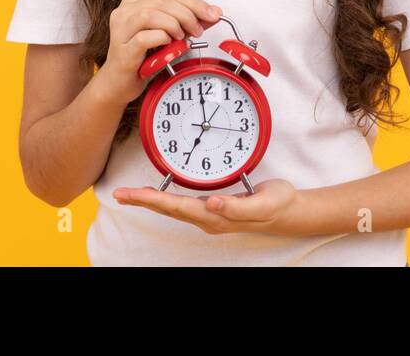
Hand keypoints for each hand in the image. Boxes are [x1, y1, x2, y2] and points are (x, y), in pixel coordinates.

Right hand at [93, 0, 222, 107]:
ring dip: (173, 25)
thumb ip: (188, 22)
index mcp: (135, 1)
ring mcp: (120, 29)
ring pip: (150, 14)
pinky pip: (144, 38)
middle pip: (161, 1)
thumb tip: (214, 13)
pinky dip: (162, 39)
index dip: (194, 3)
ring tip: (181, 37)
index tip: (213, 13)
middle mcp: (124, 11)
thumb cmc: (142, 57)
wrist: (120, 83)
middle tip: (198, 30)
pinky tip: (168, 45)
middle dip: (187, 14)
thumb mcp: (169, 35)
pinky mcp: (122, 48)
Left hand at [112, 178, 301, 235]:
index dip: (152, 200)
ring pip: (173, 207)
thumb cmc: (277, 205)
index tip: (132, 195)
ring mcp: (211, 213)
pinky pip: (183, 203)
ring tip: (130, 195)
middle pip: (168, 209)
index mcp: (216, 216)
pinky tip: (159, 193)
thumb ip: (236, 207)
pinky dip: (166, 197)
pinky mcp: (215, 206)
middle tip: (119, 194)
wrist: (290, 210)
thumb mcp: (262, 203)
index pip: (177, 207)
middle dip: (142, 201)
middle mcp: (209, 217)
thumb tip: (210, 204)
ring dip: (151, 201)